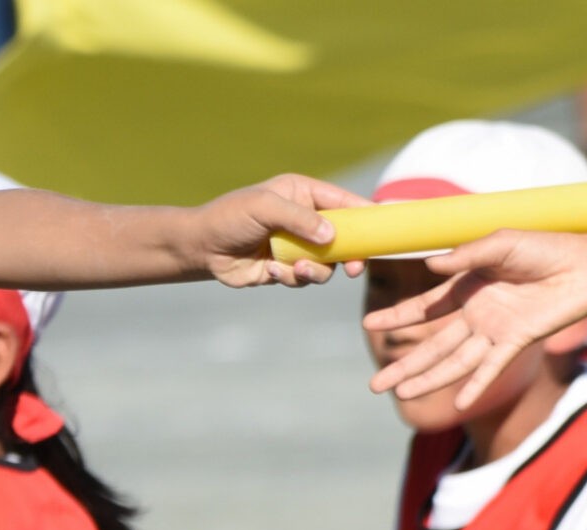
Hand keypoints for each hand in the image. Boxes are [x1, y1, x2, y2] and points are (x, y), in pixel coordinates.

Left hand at [194, 174, 368, 287]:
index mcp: (303, 194)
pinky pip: (307, 278)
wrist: (202, 248)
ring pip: (329, 264)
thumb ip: (300, 219)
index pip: (345, 202)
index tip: (384, 232)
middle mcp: (306, 219)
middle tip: (353, 268)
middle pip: (346, 237)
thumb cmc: (229, 218)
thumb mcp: (264, 208)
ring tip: (295, 270)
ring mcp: (300, 245)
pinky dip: (294, 278)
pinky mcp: (290, 267)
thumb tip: (333, 235)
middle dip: (350, 255)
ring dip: (316, 271)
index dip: (367, 216)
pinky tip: (272, 271)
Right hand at [364, 229, 586, 409]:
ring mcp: (496, 331)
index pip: (425, 308)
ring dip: (429, 378)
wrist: (584, 266)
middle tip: (375, 385)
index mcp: (467, 288)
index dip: (398, 317)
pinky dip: (476, 384)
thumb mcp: (500, 244)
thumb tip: (431, 268)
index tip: (369, 326)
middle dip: (405, 365)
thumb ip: (466, 255)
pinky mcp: (518, 341)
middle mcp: (477, 314)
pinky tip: (459, 402)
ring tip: (400, 394)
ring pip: (455, 361)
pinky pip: (492, 367)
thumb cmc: (544, 249)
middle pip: (433, 345)